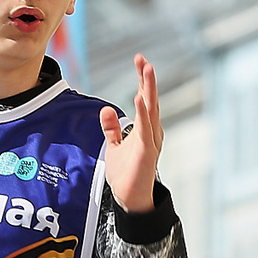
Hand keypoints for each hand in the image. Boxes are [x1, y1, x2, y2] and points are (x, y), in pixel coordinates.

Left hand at [99, 54, 161, 212]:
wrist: (131, 198)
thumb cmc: (126, 173)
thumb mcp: (114, 146)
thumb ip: (111, 128)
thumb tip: (106, 109)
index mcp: (145, 128)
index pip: (144, 99)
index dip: (142, 80)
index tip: (139, 61)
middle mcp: (152, 131)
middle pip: (150, 100)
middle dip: (147, 79)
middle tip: (143, 60)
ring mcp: (151, 140)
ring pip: (151, 110)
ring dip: (148, 89)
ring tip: (147, 70)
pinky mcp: (147, 150)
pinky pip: (145, 128)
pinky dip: (143, 113)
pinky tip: (139, 98)